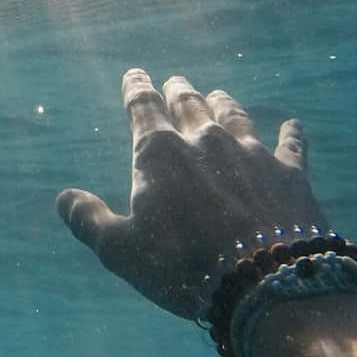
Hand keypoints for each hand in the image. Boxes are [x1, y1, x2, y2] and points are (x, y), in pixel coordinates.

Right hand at [56, 69, 327, 318]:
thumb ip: (89, 220)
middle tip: (175, 82)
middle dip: (179, 91)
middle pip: (190, 104)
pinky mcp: (290, 172)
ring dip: (224, 103)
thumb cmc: (183, 266)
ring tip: (218, 95)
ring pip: (234, 115)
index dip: (136, 89)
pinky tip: (294, 125)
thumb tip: (63, 198)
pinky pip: (291, 143)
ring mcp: (252, 152)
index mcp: (159, 154)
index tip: (134, 75)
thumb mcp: (120, 251)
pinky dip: (291, 133)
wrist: (265, 281)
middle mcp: (205, 140)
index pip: (142, 108)